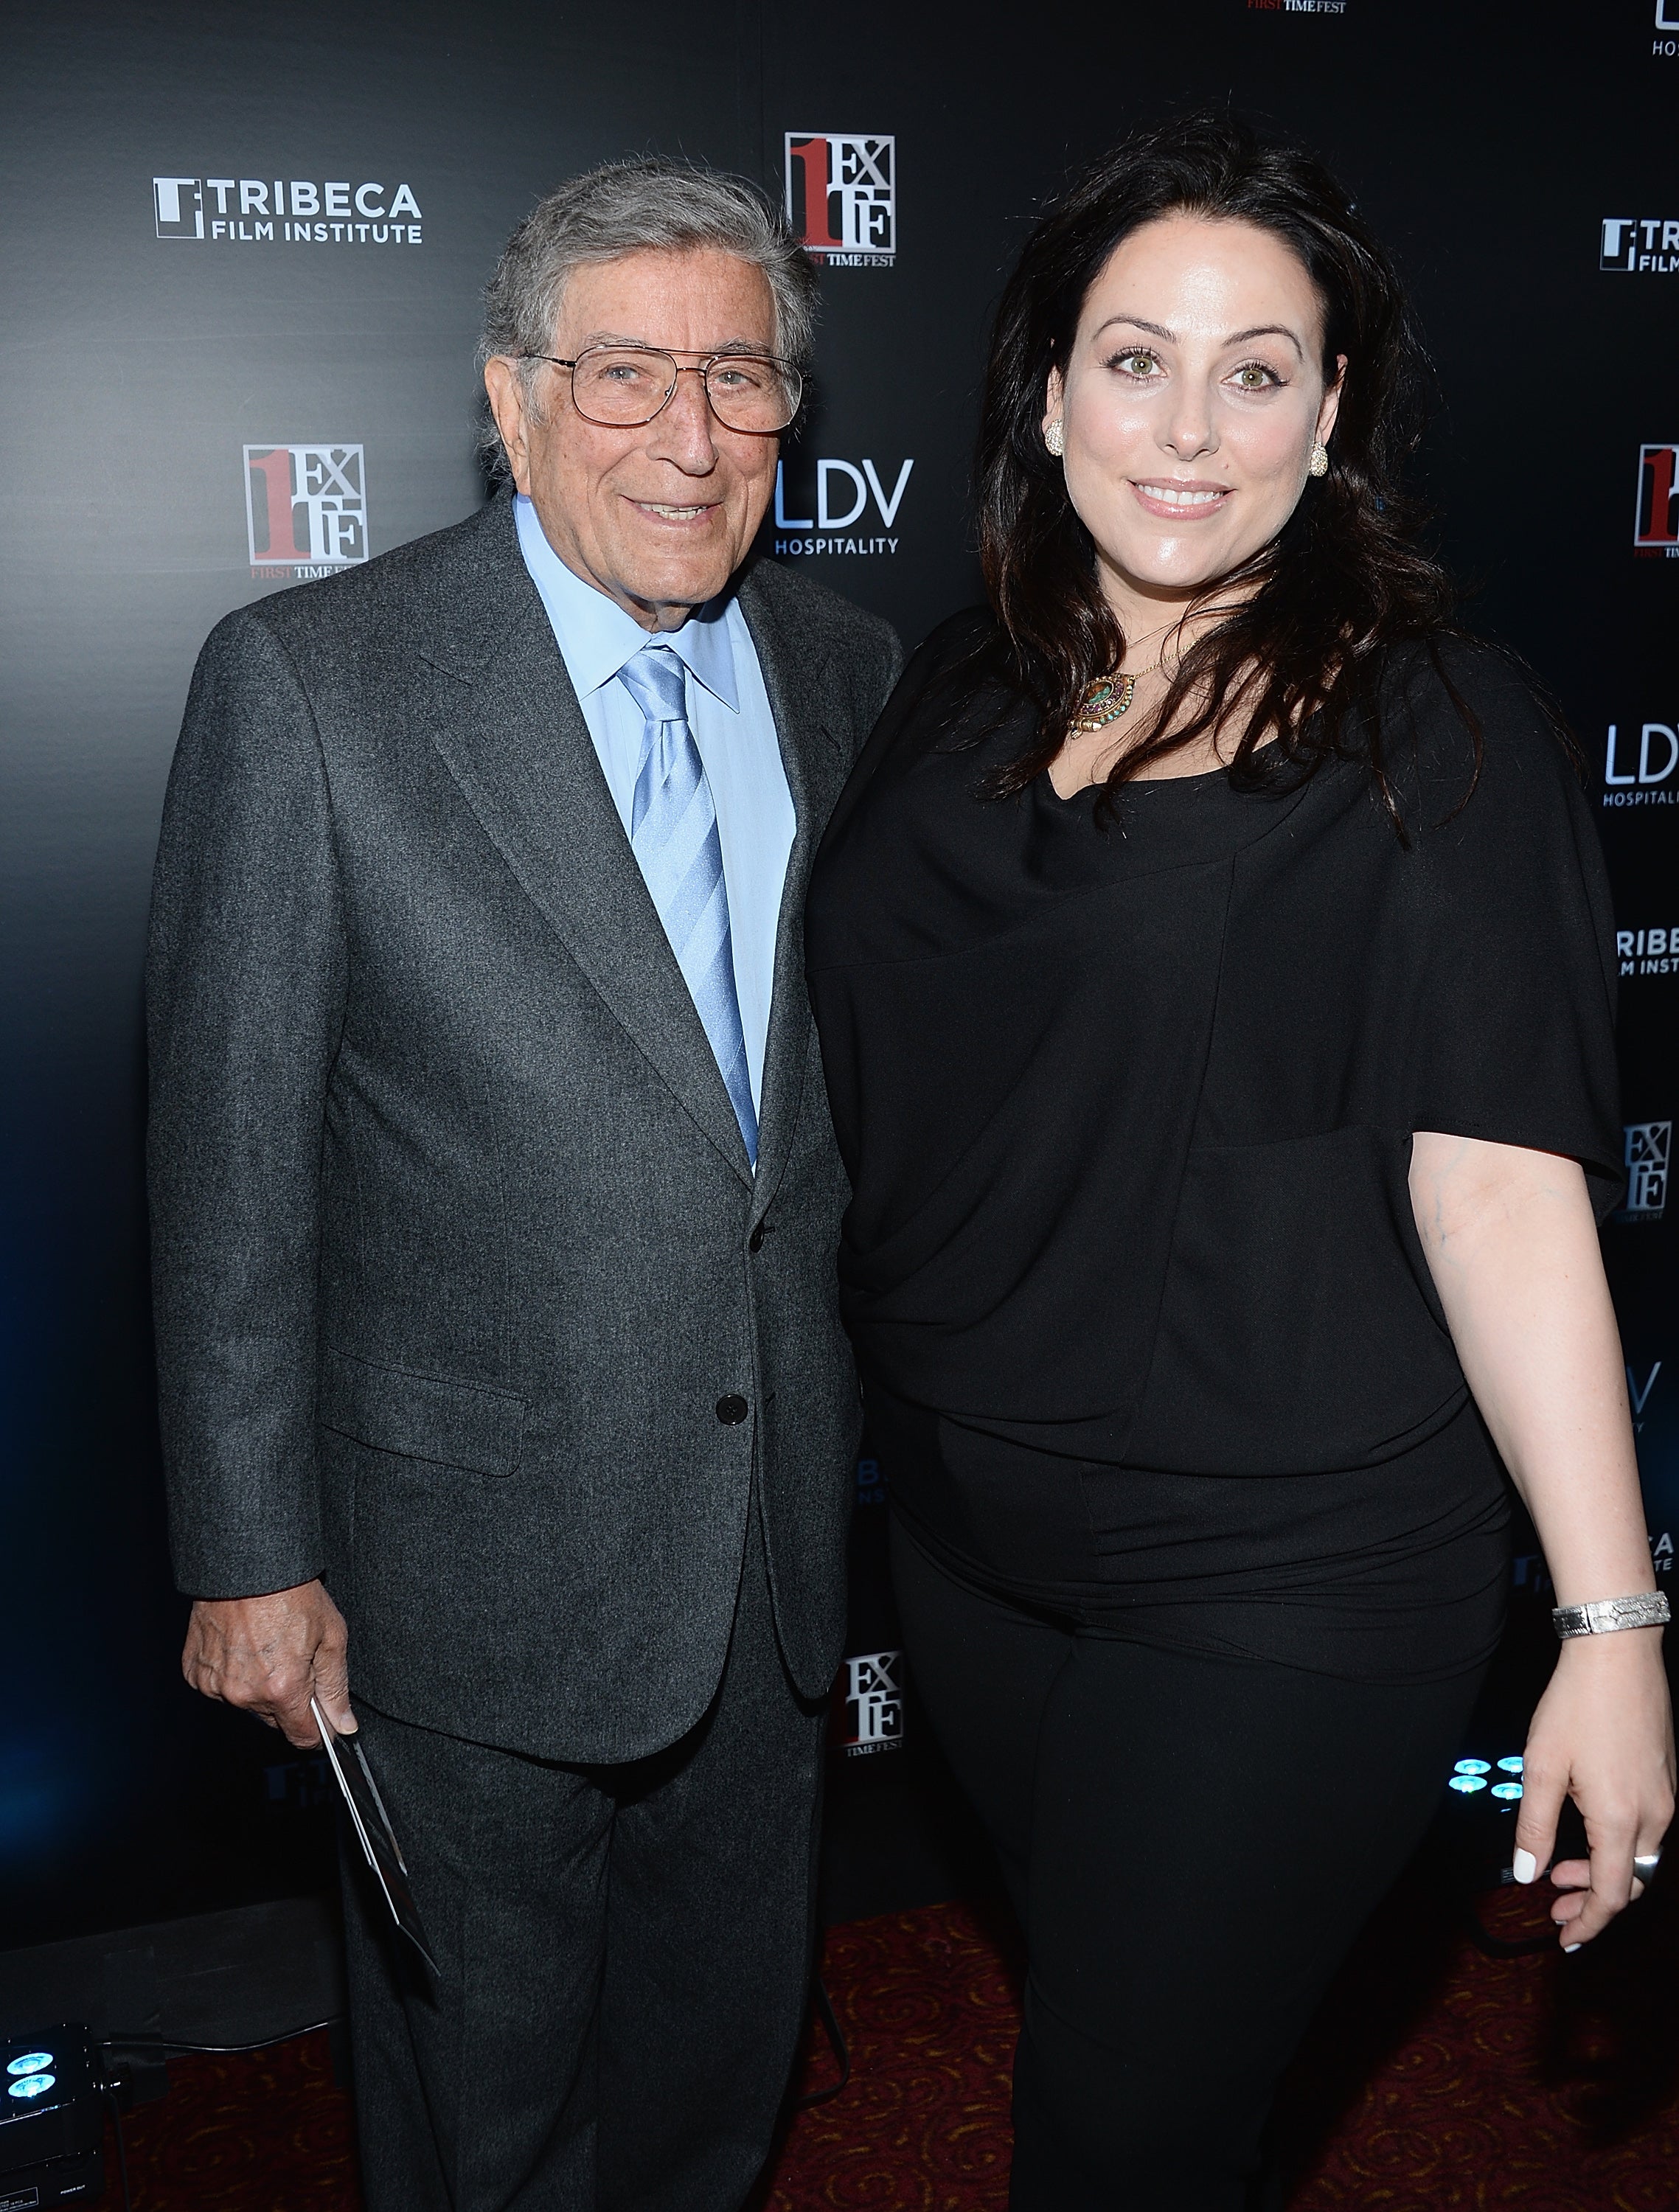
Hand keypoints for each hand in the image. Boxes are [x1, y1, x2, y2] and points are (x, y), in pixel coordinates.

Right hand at [181, 1579, 353, 1749]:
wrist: (245, 1565)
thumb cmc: (290, 1593)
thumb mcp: (330, 1636)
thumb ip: (336, 1687)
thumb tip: (344, 1725)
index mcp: (282, 1689)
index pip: (302, 1737)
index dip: (317, 1730)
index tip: (322, 1720)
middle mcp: (245, 1694)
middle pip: (275, 1719)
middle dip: (289, 1699)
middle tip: (295, 1660)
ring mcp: (216, 1685)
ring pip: (248, 1704)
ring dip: (260, 1687)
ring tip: (268, 1648)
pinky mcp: (196, 1674)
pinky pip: (221, 1687)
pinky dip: (233, 1674)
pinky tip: (243, 1646)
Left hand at [1512, 1628, 1674, 1947]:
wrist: (1618, 1654)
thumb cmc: (1577, 1705)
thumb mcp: (1541, 1766)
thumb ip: (1534, 1826)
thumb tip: (1527, 1873)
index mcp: (1621, 1819)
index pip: (1611, 1895)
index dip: (1589, 1923)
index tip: (1564, 1936)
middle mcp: (1654, 1815)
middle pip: (1630, 1883)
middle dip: (1593, 1902)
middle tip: (1555, 1905)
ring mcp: (1666, 1797)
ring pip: (1641, 1858)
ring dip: (1604, 1872)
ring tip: (1562, 1870)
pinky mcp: (1667, 1779)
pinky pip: (1648, 1831)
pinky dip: (1619, 1846)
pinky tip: (1587, 1832)